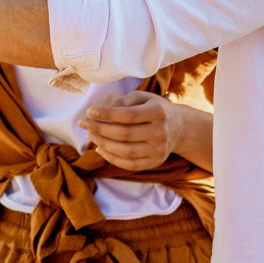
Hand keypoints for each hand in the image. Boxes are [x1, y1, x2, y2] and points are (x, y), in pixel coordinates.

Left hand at [78, 90, 211, 171]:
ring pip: (125, 151)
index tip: (89, 111)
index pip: (128, 115)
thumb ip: (123, 102)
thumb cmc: (154, 109)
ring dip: (103, 144)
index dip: (106, 114)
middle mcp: (160, 132)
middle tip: (84, 124)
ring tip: (91, 135)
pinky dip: (111, 158)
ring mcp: (159, 150)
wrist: (179, 128)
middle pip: (124, 134)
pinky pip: (129, 165)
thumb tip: (102, 112)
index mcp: (158, 112)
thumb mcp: (142, 98)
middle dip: (99, 129)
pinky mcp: (156, 162)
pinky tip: (100, 149)